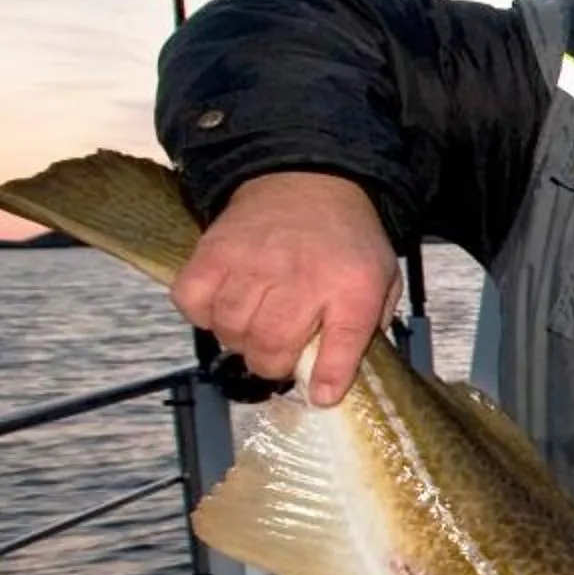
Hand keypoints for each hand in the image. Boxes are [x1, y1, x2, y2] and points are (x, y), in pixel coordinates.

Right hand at [169, 171, 402, 405]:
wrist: (308, 179)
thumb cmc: (344, 242)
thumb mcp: (379, 278)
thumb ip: (367, 327)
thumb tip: (337, 378)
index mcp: (352, 284)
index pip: (344, 341)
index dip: (329, 377)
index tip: (321, 395)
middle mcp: (301, 274)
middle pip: (273, 343)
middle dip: (272, 366)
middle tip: (277, 358)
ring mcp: (252, 262)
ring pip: (231, 328)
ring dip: (238, 342)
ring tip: (252, 329)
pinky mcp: (213, 252)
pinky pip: (193, 302)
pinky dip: (204, 315)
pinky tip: (224, 307)